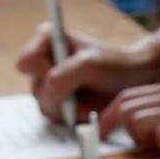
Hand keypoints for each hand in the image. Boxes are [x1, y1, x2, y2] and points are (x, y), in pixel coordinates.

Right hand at [15, 24, 159, 122]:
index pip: (27, 63)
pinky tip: (88, 108)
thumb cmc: (113, 65)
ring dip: (69, 109)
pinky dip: (74, 116)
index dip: (44, 73)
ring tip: (89, 101)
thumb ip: (65, 75)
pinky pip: (56, 117)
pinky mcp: (58, 103)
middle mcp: (43, 62)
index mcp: (46, 41)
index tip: (68, 73)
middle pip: (36, 89)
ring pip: (45, 106)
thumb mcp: (91, 64)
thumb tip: (47, 90)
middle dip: (61, 96)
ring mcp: (49, 85)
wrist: (132, 81)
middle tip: (83, 91)